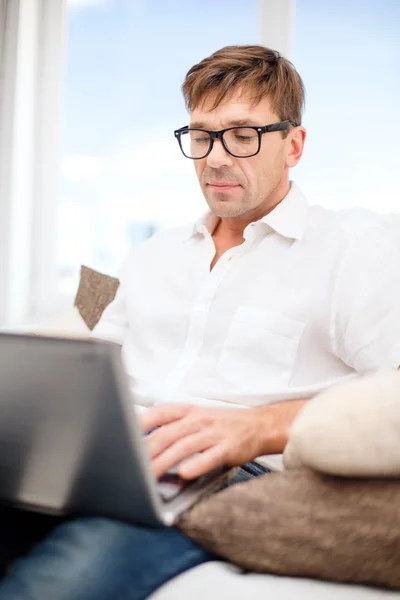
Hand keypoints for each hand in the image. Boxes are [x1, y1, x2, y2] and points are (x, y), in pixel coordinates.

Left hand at [140, 403, 269, 479]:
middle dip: (145, 451)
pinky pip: (210, 456)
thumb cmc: (221, 425)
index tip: (121, 435)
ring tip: (148, 475)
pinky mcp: (228, 448)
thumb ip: (173, 427)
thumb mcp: (196, 417)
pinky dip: (196, 465)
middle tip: (128, 466)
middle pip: (167, 434)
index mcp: (188, 411)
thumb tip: (143, 442)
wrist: (258, 425)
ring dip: (164, 461)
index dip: (139, 424)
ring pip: (184, 446)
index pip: (158, 413)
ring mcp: (213, 433)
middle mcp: (198, 420)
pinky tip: (184, 473)